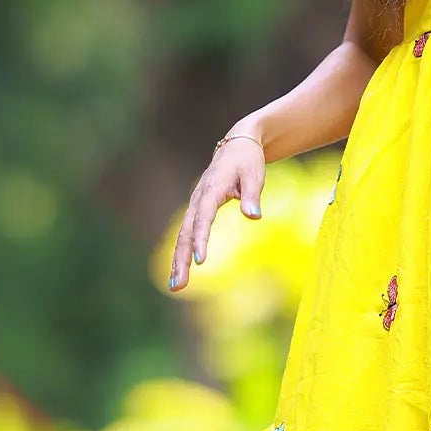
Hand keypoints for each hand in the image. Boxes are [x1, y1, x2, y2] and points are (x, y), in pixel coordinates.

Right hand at [168, 136, 265, 290]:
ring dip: (178, 260)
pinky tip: (180, 272)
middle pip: (186, 231)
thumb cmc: (248, 160)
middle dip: (181, 259)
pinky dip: (182, 252)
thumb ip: (252, 196)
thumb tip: (254, 217)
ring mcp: (195, 204)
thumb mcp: (255, 174)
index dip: (201, 238)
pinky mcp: (197, 209)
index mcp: (211, 188)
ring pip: (182, 235)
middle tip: (178, 285)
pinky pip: (187, 233)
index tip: (200, 260)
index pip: (204, 217)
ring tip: (175, 286)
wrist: (238, 144)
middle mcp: (198, 198)